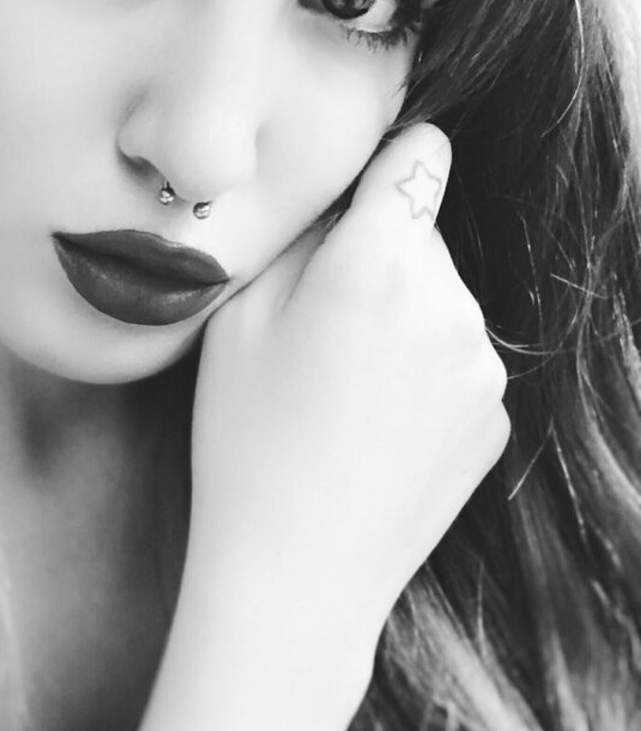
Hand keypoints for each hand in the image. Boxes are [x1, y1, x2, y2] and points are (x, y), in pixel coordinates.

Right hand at [188, 123, 508, 688]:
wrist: (298, 572)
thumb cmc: (245, 444)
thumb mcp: (237, 323)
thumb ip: (298, 241)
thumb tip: (337, 205)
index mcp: (376, 264)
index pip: (419, 158)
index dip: (392, 164)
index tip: (369, 188)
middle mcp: (447, 302)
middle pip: (421, 240)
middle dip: (377, 261)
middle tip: (315, 331)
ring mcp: (479, 364)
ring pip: (440, 302)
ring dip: (402, 320)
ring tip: (341, 393)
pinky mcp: (492, 415)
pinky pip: (455, 362)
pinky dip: (422, 376)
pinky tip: (373, 428)